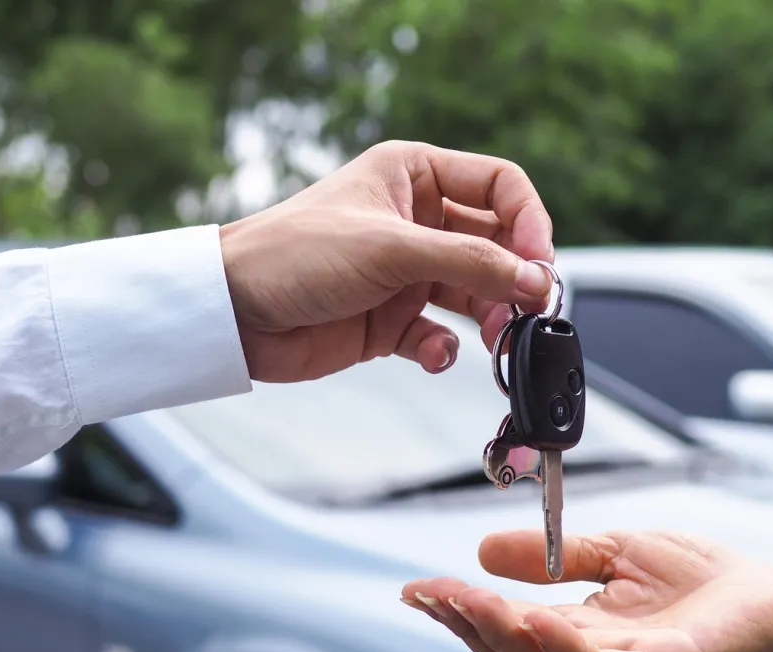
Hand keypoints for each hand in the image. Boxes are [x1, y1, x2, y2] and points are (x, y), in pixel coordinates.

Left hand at [218, 140, 553, 381]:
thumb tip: (535, 279)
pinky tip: (432, 355)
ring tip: (493, 338)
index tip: (539, 262)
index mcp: (414, 176)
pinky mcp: (390, 320)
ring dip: (489, 318)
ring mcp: (405, 273)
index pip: (500, 186)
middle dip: (513, 279)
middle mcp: (416, 221)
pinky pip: (439, 335)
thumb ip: (471, 263)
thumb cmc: (294, 254)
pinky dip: (444, 349)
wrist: (232, 312)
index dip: (529, 222)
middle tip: (528, 310)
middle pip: (495, 245)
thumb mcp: (391, 249)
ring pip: (474, 294)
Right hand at [403, 530, 772, 651]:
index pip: (505, 632)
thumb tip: (482, 550)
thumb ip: (553, 557)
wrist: (771, 597)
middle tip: (435, 594)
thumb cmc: (700, 581)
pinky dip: (568, 650)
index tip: (417, 590)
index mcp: (579, 635)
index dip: (459, 613)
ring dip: (505, 637)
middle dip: (469, 626)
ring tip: (473, 602)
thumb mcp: (614, 552)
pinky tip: (539, 619)